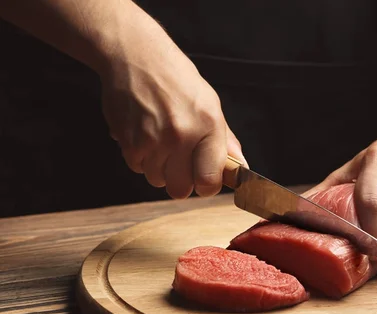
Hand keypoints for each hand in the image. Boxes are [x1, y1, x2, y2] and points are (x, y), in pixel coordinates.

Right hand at [100, 41, 246, 198]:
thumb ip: (224, 140)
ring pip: (157, 180)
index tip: (204, 181)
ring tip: (160, 142)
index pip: (209, 180)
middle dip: (181, 183)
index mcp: (208, 125)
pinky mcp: (128, 141)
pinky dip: (140, 158)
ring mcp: (152, 140)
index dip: (206, 186)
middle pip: (180, 189)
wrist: (135, 56)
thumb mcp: (209, 103)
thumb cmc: (176, 79)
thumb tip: (242, 167)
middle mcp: (181, 135)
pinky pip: (137, 167)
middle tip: (180, 165)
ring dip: (159, 168)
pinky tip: (144, 136)